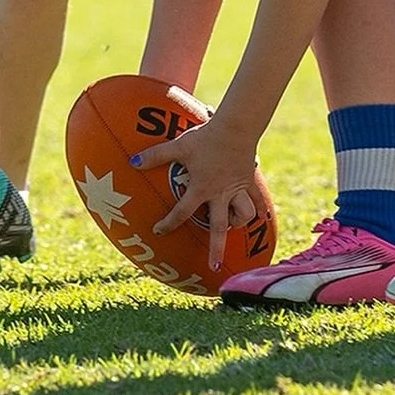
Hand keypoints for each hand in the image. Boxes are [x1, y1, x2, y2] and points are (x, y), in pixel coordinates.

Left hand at [133, 115, 260, 270]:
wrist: (236, 127)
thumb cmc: (206, 137)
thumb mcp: (178, 146)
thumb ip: (155, 155)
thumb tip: (132, 161)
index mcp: (201, 189)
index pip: (181, 212)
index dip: (168, 224)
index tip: (158, 231)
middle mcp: (220, 194)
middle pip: (218, 228)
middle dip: (216, 249)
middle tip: (213, 267)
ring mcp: (237, 188)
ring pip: (243, 215)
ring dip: (238, 223)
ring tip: (233, 226)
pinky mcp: (249, 180)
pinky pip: (258, 198)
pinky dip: (260, 208)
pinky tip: (262, 217)